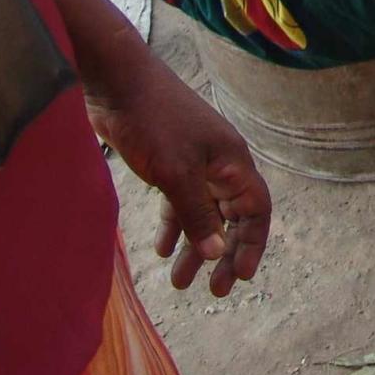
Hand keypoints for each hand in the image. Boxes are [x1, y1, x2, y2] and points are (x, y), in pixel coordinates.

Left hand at [86, 51, 272, 297]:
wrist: (118, 84)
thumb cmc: (153, 121)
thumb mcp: (175, 172)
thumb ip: (196, 213)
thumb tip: (215, 253)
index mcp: (232, 162)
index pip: (256, 210)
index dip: (252, 244)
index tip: (240, 278)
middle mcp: (219, 164)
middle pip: (232, 217)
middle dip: (224, 254)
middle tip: (214, 291)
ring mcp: (194, 163)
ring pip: (204, 213)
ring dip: (195, 246)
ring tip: (179, 282)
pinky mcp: (169, 163)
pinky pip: (180, 202)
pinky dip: (174, 225)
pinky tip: (160, 248)